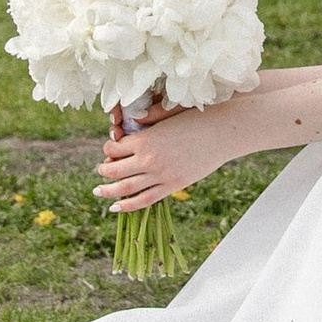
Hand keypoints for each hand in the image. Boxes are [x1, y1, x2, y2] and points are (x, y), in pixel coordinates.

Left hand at [97, 100, 227, 210]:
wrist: (222, 132)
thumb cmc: (196, 117)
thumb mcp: (167, 114)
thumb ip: (147, 118)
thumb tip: (131, 120)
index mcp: (145, 140)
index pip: (114, 149)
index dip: (108, 148)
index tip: (110, 148)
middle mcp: (149, 160)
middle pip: (114, 171)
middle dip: (104, 171)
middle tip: (100, 171)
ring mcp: (161, 176)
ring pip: (126, 188)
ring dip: (108, 191)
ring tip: (98, 192)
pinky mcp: (173, 186)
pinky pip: (145, 200)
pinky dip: (128, 205)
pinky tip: (116, 207)